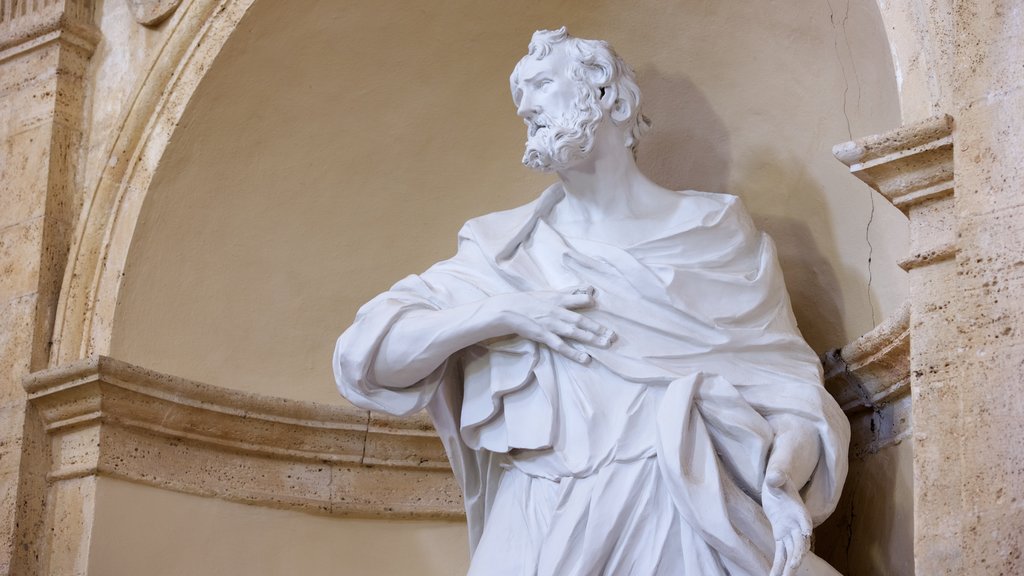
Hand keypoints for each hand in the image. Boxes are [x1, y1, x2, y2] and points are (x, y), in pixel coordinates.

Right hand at [484, 286, 614, 362]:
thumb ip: (570, 292)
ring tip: (606, 344)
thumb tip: (589, 287)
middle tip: (613, 334)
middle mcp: (557, 311)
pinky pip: (561, 346)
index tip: (600, 305)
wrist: (507, 310)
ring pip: (574, 332)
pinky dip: (573, 353)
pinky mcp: (544, 336)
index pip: (579, 299)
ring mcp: (551, 325)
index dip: (589, 301)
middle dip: (598, 327)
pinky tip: (585, 359)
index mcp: (558, 299)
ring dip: (591, 339)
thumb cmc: (529, 301)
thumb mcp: (550, 293)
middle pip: (581, 319)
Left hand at [763, 468, 811, 575]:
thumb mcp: (776, 477)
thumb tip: (775, 476)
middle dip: (798, 554)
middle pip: (800, 541)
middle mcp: (797, 524)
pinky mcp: (780, 536)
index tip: (806, 533)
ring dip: (789, 566)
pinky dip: (777, 565)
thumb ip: (776, 477)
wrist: (778, 486)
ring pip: (791, 552)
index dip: (805, 525)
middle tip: (793, 565)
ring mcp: (789, 532)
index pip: (804, 518)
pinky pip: (780, 553)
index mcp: (798, 509)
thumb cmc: (778, 480)